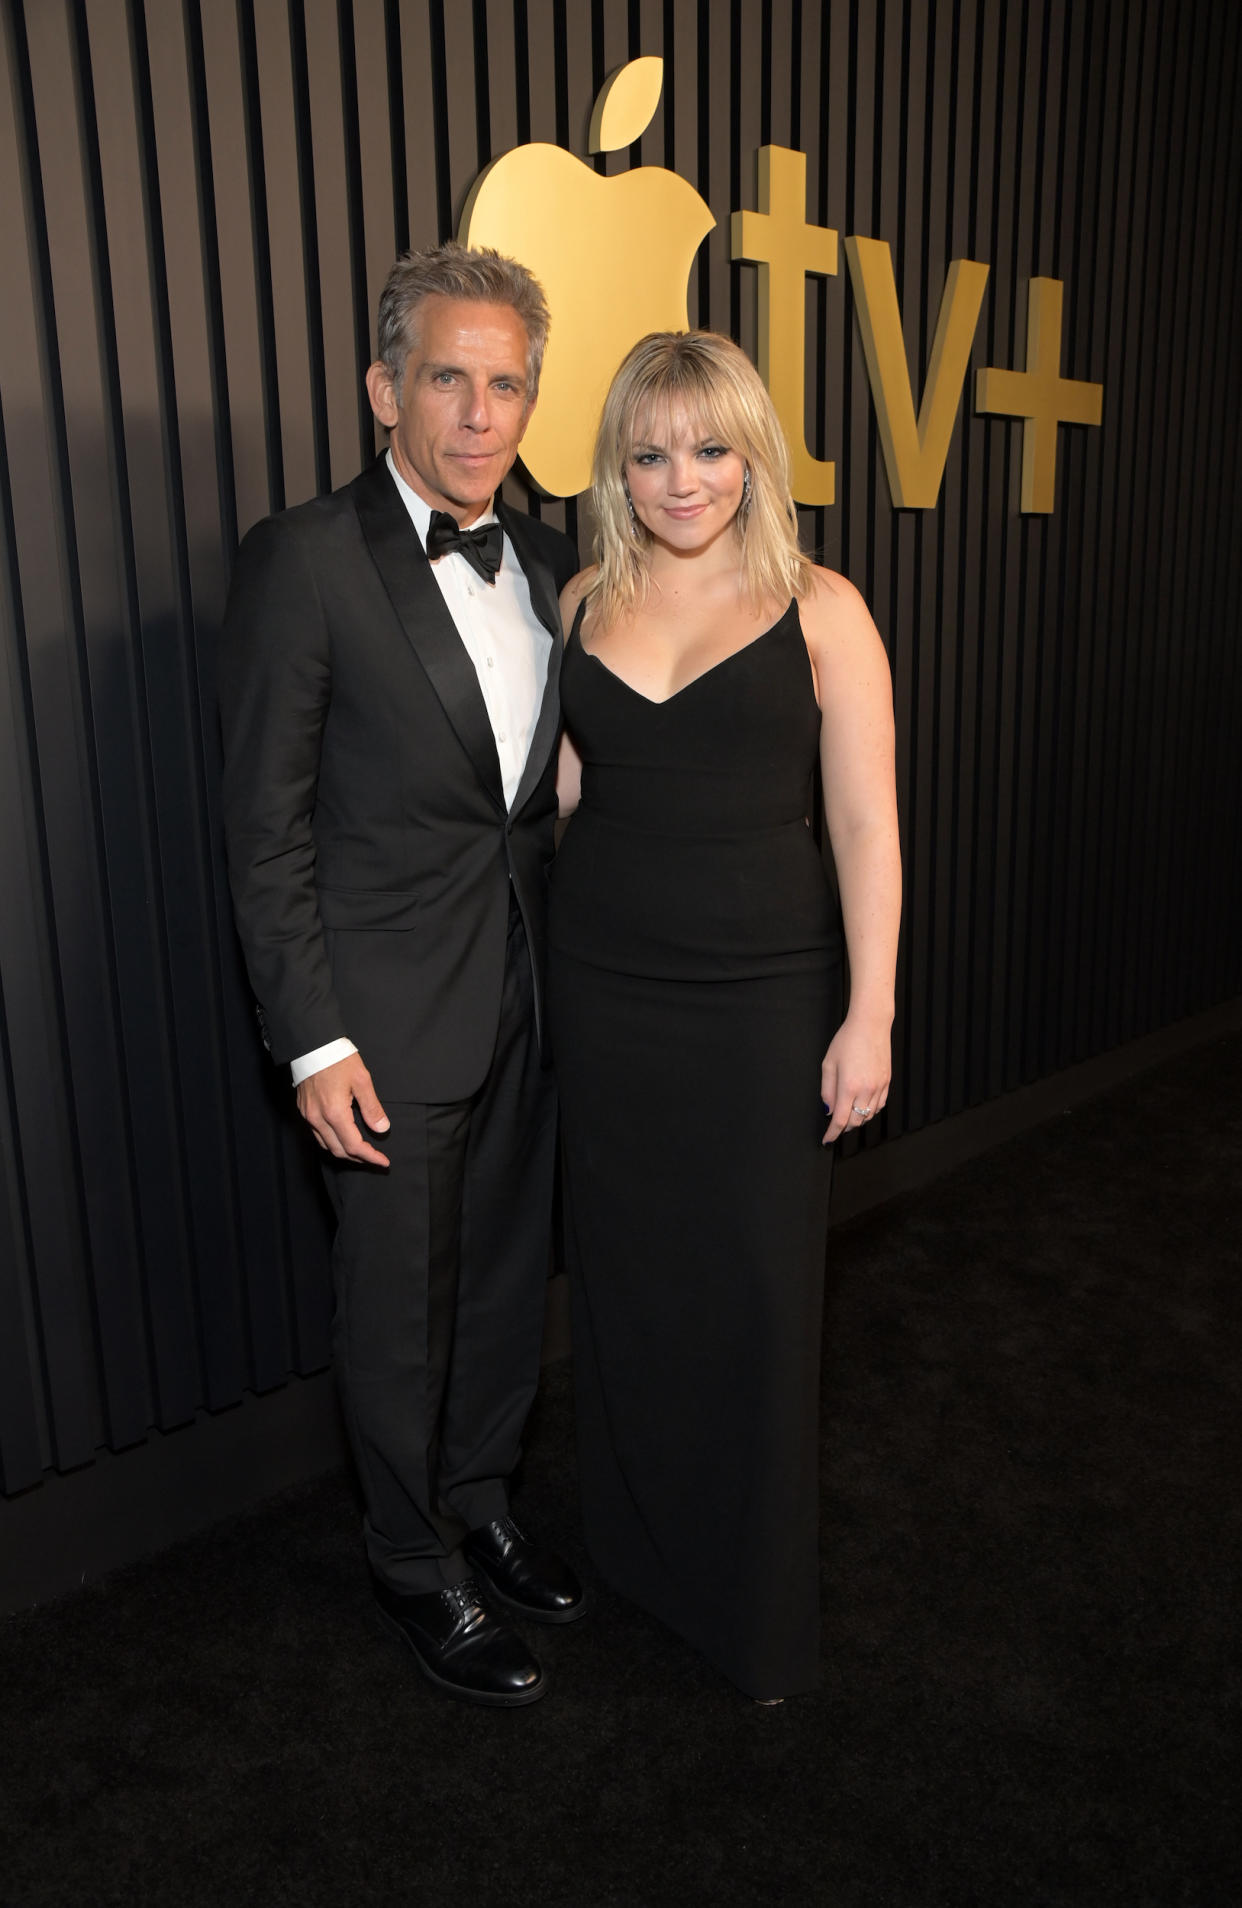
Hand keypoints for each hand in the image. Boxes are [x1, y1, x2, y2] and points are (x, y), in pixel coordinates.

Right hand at [296, 1053, 390, 1165]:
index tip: (383, 1161)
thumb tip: (382, 1129)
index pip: (354, 1146)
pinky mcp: (304, 1110)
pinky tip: (343, 1137)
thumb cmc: (338, 1059)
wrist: (312, 1044)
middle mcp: (318, 1119)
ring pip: (326, 1145)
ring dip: (345, 1152)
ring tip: (361, 1151)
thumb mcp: (362, 1080)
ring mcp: (308, 1115)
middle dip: (358, 1158)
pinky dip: (332, 1142)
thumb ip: (372, 1107)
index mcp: (334, 1113)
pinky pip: (317, 1135)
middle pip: (339, 1151)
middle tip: (375, 1158)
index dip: (370, 1157)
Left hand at [820, 1014, 891, 1144]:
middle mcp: (866, 1090)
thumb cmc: (847, 1041)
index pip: (840, 1120)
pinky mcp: (887, 1082)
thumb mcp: (828, 1064)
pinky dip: (870, 1112)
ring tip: (847, 1117)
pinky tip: (862, 1108)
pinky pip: (879, 1106)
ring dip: (857, 1120)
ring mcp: (879, 1087)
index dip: (832, 1133)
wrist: (871, 1025)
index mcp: (849, 1087)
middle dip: (844, 1128)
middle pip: (856, 1121)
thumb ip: (827, 1090)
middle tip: (835, 1126)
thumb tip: (828, 1109)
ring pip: (869, 1116)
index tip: (827, 1139)